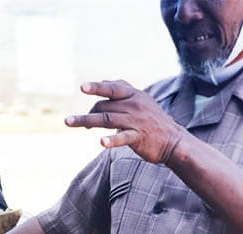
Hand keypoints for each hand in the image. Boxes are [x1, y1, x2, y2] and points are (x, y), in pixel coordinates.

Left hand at [65, 80, 184, 163]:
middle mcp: (134, 105)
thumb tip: (103, 82)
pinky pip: (123, 137)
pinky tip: (101, 142)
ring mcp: (137, 121)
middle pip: (104, 106)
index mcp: (134, 95)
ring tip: (69, 122)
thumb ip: (121, 92)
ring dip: (86, 121)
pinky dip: (112, 140)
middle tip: (69, 121)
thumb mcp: (139, 101)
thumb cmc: (152, 121)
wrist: (173, 141)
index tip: (82, 88)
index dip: (97, 87)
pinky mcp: (139, 137)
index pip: (113, 88)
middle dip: (86, 114)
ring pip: (107, 119)